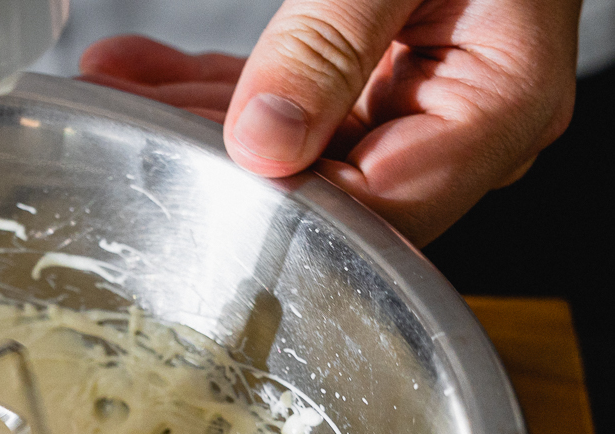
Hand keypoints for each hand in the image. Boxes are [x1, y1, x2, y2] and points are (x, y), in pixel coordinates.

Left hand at [78, 1, 578, 244]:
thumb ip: (334, 42)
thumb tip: (263, 140)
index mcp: (501, 105)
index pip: (377, 207)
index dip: (284, 206)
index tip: (199, 175)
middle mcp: (464, 124)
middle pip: (324, 185)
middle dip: (215, 159)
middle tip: (128, 126)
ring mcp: (418, 105)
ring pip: (289, 146)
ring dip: (196, 118)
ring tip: (116, 93)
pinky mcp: (375, 83)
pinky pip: (290, 104)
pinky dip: (217, 87)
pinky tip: (147, 73)